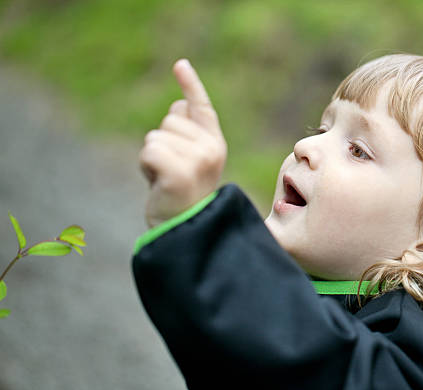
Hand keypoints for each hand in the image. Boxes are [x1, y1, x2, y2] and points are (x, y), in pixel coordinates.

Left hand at [139, 59, 226, 227]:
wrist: (186, 230)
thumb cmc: (182, 195)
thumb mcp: (188, 161)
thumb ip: (185, 134)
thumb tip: (177, 106)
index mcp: (215, 144)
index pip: (201, 108)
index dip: (190, 85)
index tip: (179, 64)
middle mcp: (211, 149)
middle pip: (169, 122)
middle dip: (161, 144)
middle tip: (171, 172)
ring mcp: (198, 160)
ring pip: (156, 137)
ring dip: (152, 158)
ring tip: (166, 180)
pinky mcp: (180, 172)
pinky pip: (149, 151)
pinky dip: (146, 167)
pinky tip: (158, 184)